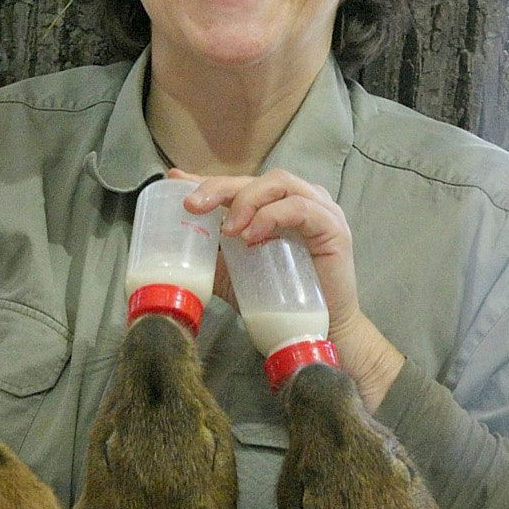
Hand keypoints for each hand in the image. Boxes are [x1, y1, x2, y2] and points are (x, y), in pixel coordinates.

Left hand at [175, 166, 362, 327]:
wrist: (316, 331)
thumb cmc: (277, 298)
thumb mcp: (234, 271)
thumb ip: (212, 253)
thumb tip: (174, 245)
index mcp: (278, 205)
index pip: (242, 182)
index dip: (211, 179)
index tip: (177, 180)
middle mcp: (300, 200)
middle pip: (258, 178)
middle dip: (221, 187)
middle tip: (193, 206)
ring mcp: (320, 210)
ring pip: (279, 183)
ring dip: (247, 201)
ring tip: (228, 230)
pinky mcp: (333, 228)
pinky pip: (300, 208)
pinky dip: (272, 216)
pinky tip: (253, 236)